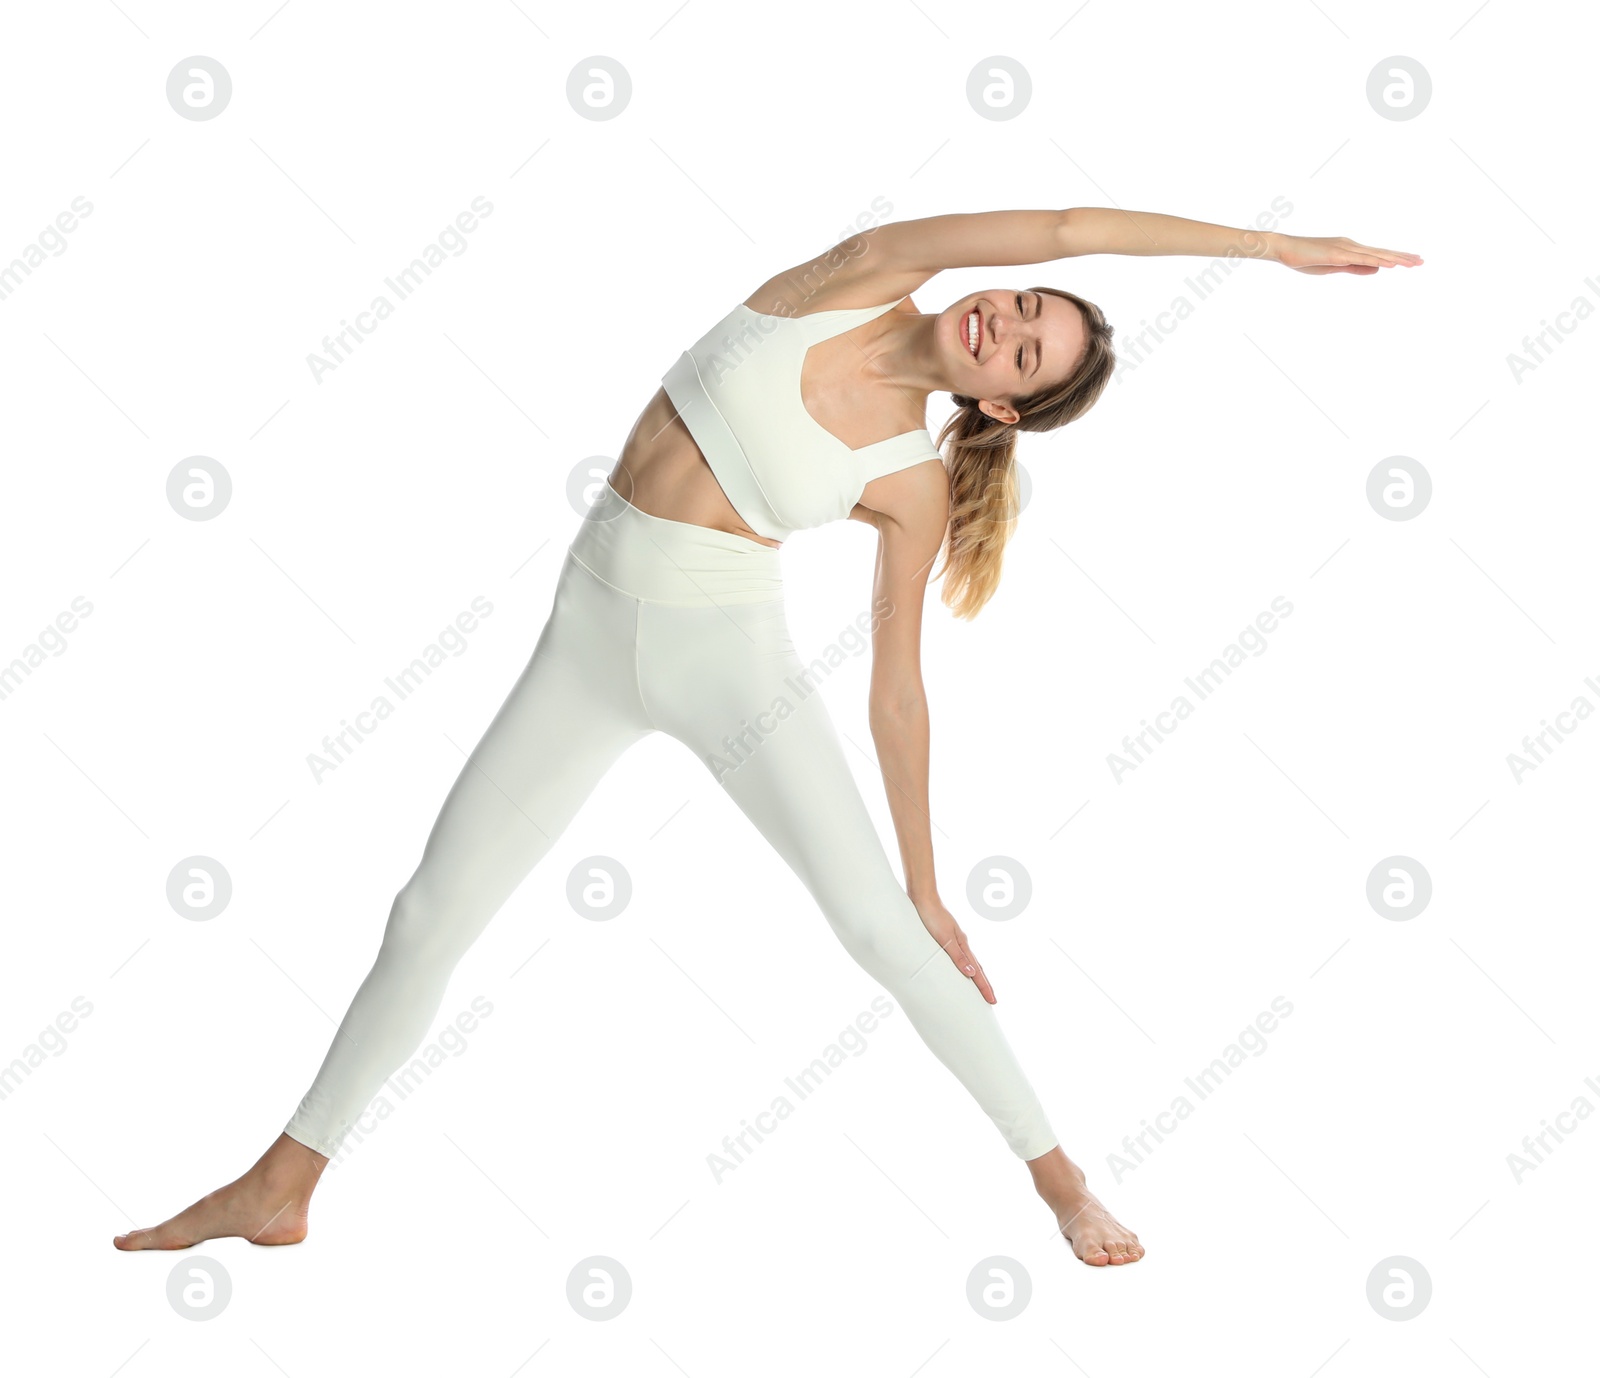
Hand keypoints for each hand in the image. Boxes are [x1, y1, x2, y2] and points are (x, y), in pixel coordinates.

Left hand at [911, 893, 995, 1003]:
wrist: (922, 897)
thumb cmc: (932, 917)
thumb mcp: (945, 939)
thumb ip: (957, 956)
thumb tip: (972, 973)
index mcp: (963, 945)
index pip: (978, 971)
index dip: (985, 987)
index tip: (993, 1001)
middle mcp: (961, 944)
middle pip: (977, 968)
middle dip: (984, 985)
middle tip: (991, 1000)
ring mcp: (953, 940)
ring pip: (968, 962)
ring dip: (975, 976)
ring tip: (978, 988)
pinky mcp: (943, 937)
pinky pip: (957, 957)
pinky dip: (963, 966)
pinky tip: (958, 968)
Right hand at [1273, 232, 1422, 274]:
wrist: (1284, 248)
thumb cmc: (1304, 258)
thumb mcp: (1333, 267)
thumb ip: (1355, 268)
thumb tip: (1378, 269)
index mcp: (1350, 249)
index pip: (1377, 254)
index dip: (1395, 257)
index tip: (1411, 261)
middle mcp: (1352, 245)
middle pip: (1382, 252)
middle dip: (1402, 257)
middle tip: (1421, 261)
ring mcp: (1345, 248)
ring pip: (1376, 254)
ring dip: (1395, 258)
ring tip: (1413, 263)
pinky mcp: (1337, 254)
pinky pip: (1361, 258)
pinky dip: (1377, 260)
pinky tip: (1390, 264)